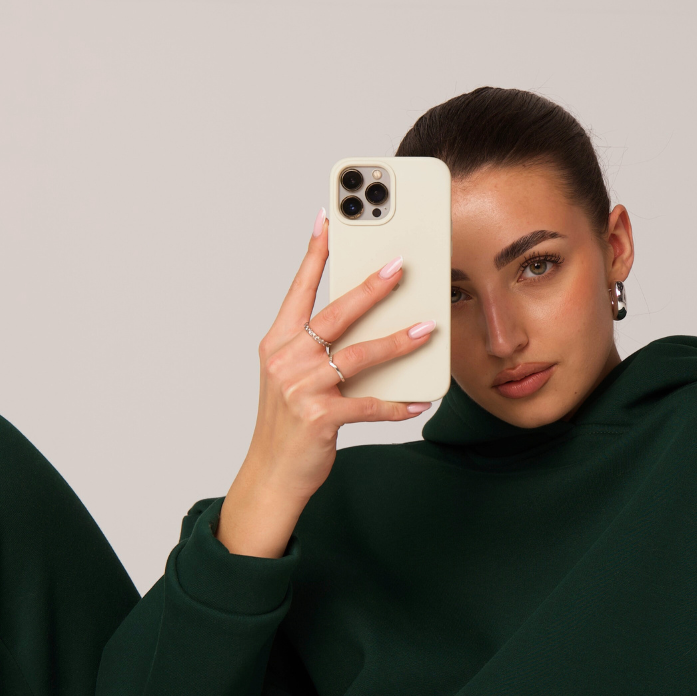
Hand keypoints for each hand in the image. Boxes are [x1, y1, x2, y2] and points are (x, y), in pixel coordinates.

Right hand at [217, 209, 436, 557]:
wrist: (270, 476)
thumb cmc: (288, 424)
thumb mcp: (294, 378)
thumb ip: (322, 349)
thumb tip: (372, 325)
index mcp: (278, 342)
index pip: (299, 288)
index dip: (315, 252)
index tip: (329, 219)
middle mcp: (285, 360)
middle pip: (335, 314)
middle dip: (371, 287)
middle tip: (400, 265)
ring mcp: (300, 389)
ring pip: (357, 356)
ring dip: (396, 343)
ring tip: (426, 330)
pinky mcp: (318, 418)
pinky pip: (368, 406)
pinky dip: (396, 405)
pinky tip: (419, 401)